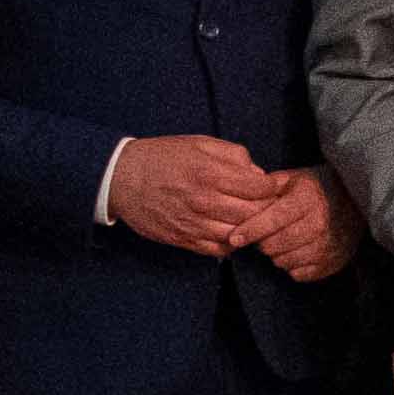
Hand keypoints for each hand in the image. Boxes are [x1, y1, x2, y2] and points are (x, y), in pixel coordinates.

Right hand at [108, 135, 269, 256]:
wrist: (122, 179)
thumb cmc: (163, 158)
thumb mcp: (199, 144)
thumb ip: (233, 155)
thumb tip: (257, 174)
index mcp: (211, 173)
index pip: (259, 188)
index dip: (271, 187)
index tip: (270, 186)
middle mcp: (204, 201)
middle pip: (254, 214)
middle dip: (265, 209)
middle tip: (265, 204)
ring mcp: (194, 224)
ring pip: (240, 235)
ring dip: (250, 228)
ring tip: (249, 218)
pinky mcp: (184, 240)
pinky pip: (219, 250)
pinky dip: (231, 243)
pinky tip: (231, 230)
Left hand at [236, 162, 363, 282]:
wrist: (357, 201)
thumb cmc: (318, 188)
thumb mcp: (294, 178)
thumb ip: (268, 187)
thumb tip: (242, 198)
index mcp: (306, 200)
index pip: (272, 220)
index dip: (250, 230)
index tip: (233, 238)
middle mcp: (319, 224)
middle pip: (274, 245)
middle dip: (261, 242)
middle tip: (264, 234)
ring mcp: (327, 246)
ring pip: (284, 262)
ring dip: (276, 254)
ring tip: (281, 241)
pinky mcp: (332, 262)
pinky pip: (298, 274)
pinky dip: (291, 265)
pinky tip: (295, 251)